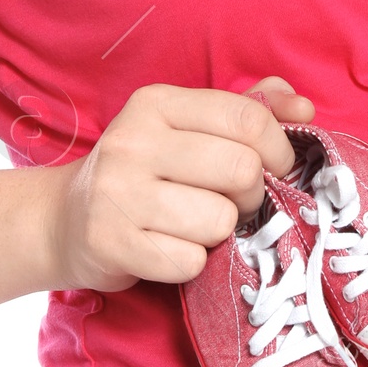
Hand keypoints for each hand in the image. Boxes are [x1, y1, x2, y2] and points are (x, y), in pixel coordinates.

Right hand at [46, 77, 313, 292]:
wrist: (65, 220)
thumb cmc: (143, 171)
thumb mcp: (187, 127)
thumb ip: (247, 110)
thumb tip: (302, 107)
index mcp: (156, 103)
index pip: (247, 119)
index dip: (278, 149)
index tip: (275, 168)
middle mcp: (132, 141)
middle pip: (241, 171)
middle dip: (250, 195)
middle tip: (231, 202)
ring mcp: (117, 193)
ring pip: (219, 221)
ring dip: (219, 233)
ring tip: (193, 225)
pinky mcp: (111, 242)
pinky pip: (190, 262)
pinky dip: (191, 263)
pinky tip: (168, 249)